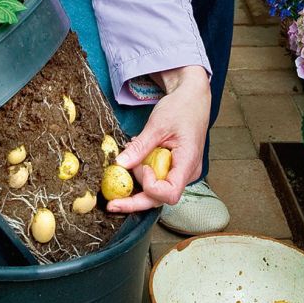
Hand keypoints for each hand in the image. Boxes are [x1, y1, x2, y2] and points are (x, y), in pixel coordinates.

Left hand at [107, 66, 210, 212]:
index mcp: (188, 163)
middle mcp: (187, 173)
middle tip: (111, 204)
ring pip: (156, 192)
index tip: (142, 167)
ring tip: (127, 164)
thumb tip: (120, 164)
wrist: (192, 98)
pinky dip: (141, 174)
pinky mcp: (173, 169)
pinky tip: (134, 162)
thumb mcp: (158, 125)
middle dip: (134, 201)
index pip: (169, 194)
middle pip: (159, 199)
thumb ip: (140, 147)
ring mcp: (180, 173)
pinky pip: (156, 180)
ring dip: (137, 184)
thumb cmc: (181, 107)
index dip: (151, 187)